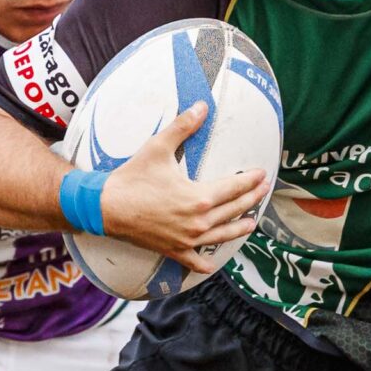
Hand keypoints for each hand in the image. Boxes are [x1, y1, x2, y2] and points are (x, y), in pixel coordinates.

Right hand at [99, 103, 268, 270]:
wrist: (106, 207)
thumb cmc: (133, 178)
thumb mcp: (158, 147)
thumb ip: (184, 126)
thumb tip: (202, 106)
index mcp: (200, 198)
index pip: (235, 187)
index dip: (250, 180)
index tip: (262, 174)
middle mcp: (199, 222)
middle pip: (234, 210)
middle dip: (252, 199)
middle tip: (264, 190)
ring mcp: (187, 240)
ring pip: (222, 236)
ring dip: (239, 229)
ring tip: (251, 223)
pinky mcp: (174, 251)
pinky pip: (196, 262)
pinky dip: (206, 263)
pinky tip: (213, 262)